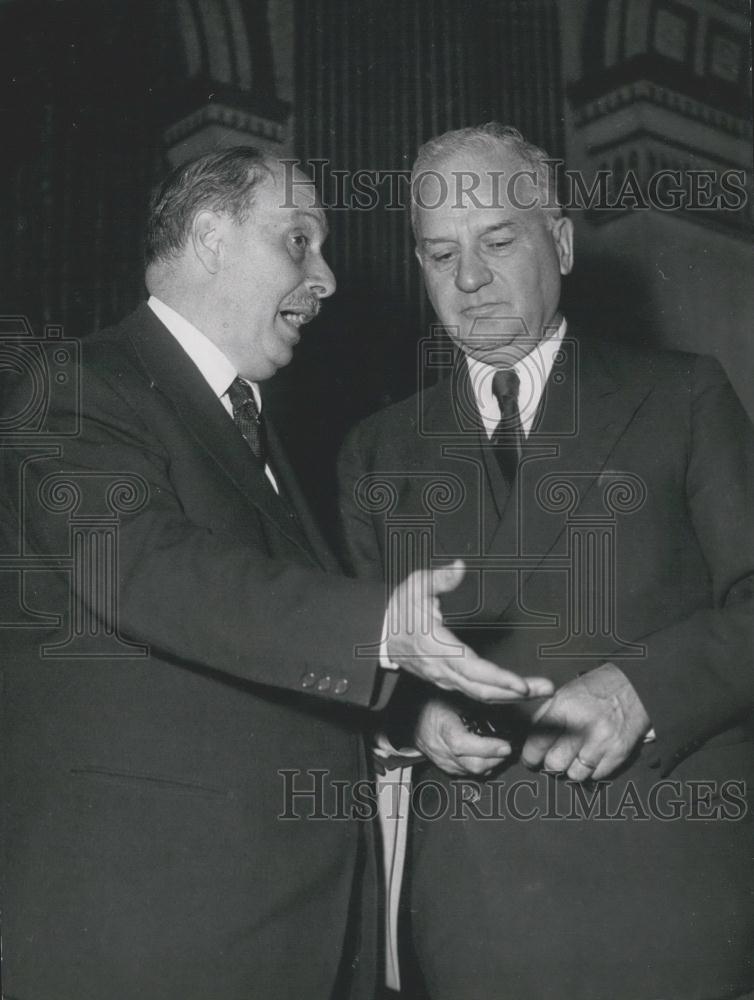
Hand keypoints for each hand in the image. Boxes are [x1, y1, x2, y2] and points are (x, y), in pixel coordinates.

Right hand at [386, 560, 553, 702]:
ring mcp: (444, 678)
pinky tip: (516, 692)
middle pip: (482, 689)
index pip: (471, 668)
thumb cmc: (400, 610)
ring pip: (480, 694)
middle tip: (546, 689)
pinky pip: (475, 693)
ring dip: (510, 696)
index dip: (497, 678)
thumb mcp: (415, 586)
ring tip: (539, 691)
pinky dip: (498, 695)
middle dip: (515, 692)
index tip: (521, 684)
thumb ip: (440, 578)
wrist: (379, 635)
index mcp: (436, 646)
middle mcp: (442, 668)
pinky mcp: (447, 680)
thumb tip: (460, 566)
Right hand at [415, 698, 511, 775]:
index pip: (462, 744)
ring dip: (491, 764)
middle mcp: (441, 749)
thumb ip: (473, 705)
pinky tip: (487, 756)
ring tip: (500, 750)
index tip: (506, 745)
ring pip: (472, 772)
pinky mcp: (446, 768)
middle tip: (508, 747)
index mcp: (442, 728)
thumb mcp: (452, 698)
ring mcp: (443, 761)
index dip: (487, 747)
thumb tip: (499, 704)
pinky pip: (468, 772)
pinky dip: (481, 766)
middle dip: (495, 758)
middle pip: (471, 764)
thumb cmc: (431, 705)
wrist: (410, 718)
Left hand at [520, 663, 650, 781]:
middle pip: (554, 763)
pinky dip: (592, 770)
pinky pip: (596, 775)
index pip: (537, 742)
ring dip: (572, 768)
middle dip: (551, 763)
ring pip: (574, 774)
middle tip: (555, 758)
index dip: (530, 756)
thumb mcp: (566, 693)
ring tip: (576, 755)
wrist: (635, 686)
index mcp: (564, 707)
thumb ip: (546, 715)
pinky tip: (593, 755)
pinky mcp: (618, 753)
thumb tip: (530, 738)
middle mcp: (581, 726)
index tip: (530, 760)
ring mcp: (601, 741)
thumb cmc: (598, 688)